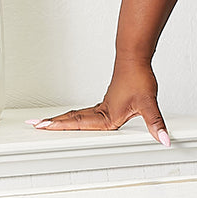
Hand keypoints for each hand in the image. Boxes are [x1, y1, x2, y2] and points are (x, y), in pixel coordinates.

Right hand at [26, 59, 170, 144]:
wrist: (135, 58)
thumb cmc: (138, 77)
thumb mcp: (149, 103)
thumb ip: (155, 123)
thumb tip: (163, 139)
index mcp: (107, 115)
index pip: (78, 123)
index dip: (60, 126)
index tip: (42, 127)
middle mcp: (101, 111)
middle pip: (72, 119)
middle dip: (53, 124)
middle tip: (33, 125)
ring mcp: (103, 106)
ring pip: (77, 115)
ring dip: (62, 120)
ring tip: (46, 124)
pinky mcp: (107, 101)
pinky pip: (86, 112)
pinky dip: (75, 116)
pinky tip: (75, 119)